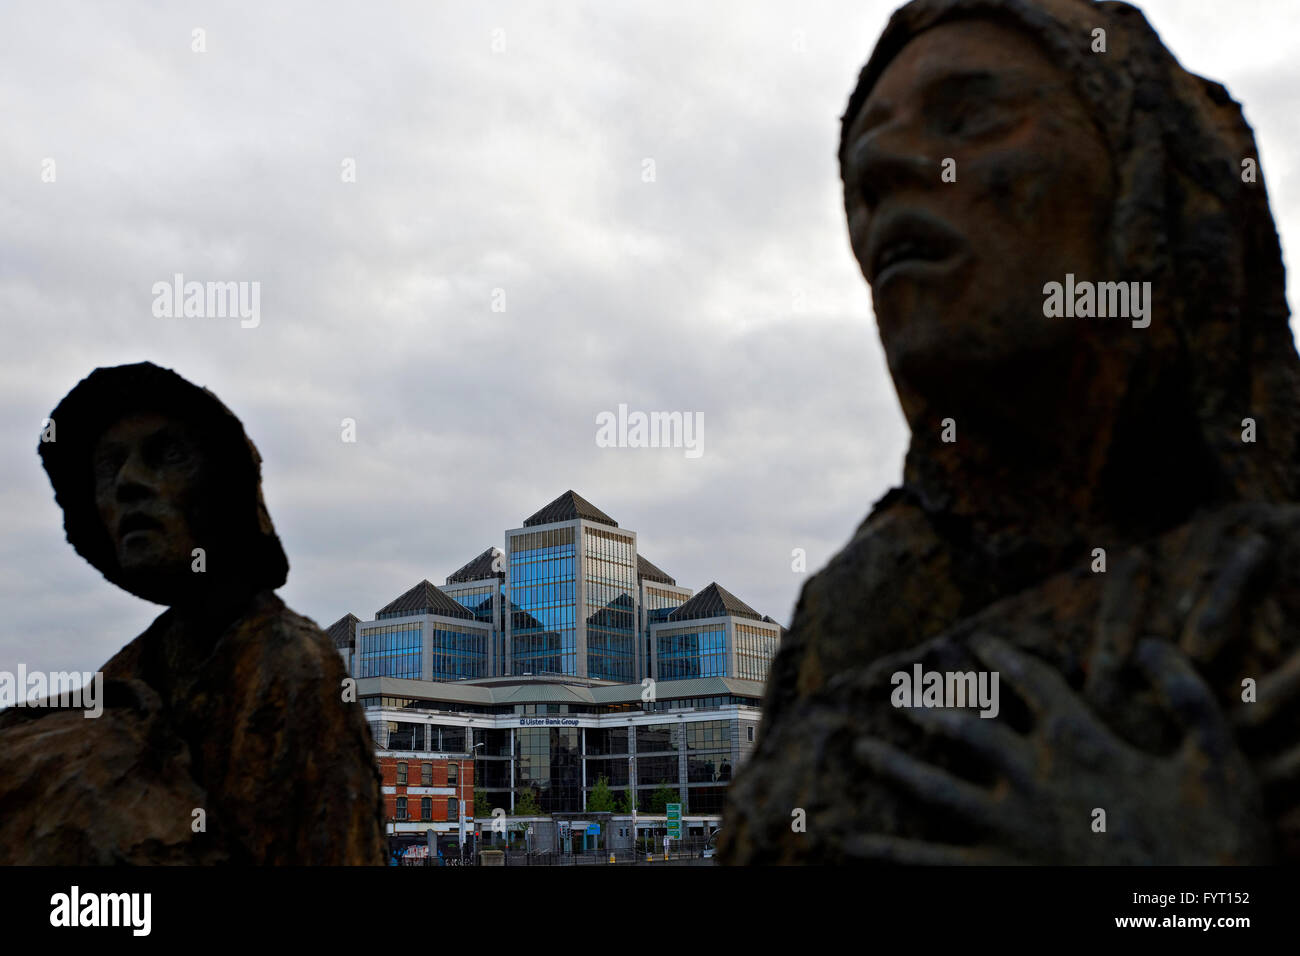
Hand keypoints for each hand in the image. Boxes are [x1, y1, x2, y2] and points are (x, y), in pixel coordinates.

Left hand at [849, 635, 1269, 863]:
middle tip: (901, 690)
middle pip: (968, 728)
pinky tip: (848, 845)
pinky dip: (888, 856)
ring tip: (860, 749)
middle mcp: (1033, 779)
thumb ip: (1186, 694)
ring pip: (935, 789)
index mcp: (1082, 744)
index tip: (977, 643)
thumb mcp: (1217, 759)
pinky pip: (931, 864)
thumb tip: (1150, 645)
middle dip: (933, 704)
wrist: (1189, 918)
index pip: (1034, 684)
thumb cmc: (1215, 843)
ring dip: (895, 766)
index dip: (1004, 659)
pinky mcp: (1000, 875)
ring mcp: (1010, 830)